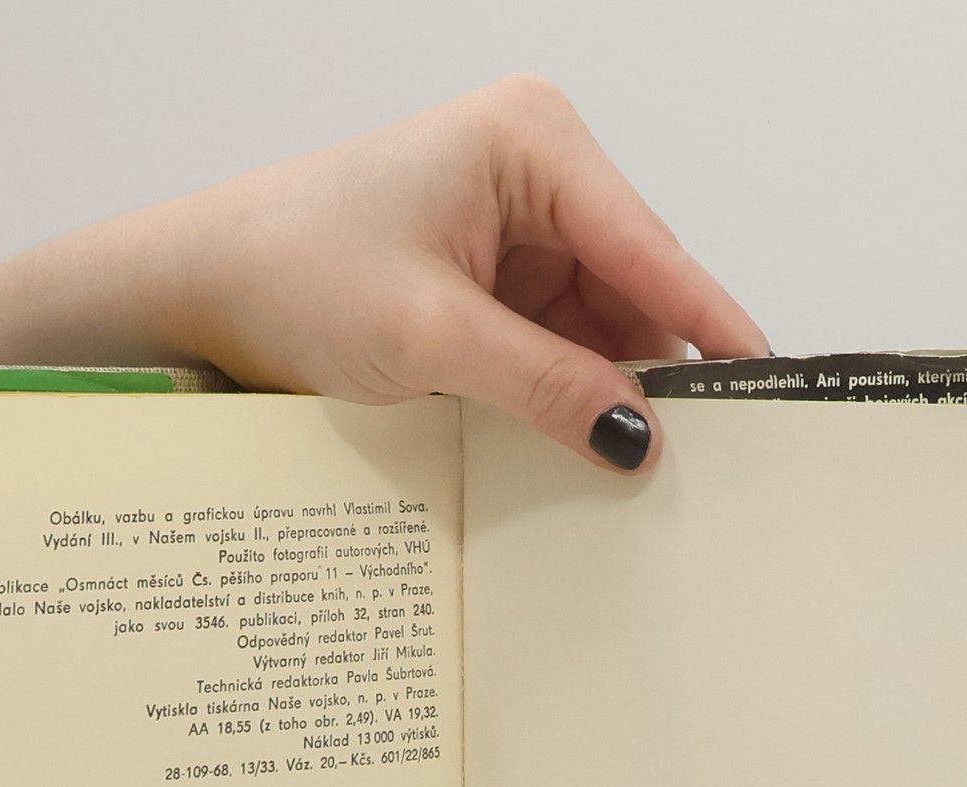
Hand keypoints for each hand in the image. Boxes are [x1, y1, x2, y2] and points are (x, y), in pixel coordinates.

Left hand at [0, 75, 768, 477]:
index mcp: (532, 142)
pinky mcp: (492, 271)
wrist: (200, 286)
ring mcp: (516, 220)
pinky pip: (558, 336)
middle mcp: (537, 168)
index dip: (709, 327)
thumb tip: (636, 438)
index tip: (767, 390)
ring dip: (605, 386)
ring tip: (630, 465)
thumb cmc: (291, 272)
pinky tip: (574, 440)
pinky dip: (565, 387)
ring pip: (601, 320)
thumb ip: (544, 385)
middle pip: (636, 286)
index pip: (650, 248)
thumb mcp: (430, 340)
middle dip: (654, 369)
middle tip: (695, 461)